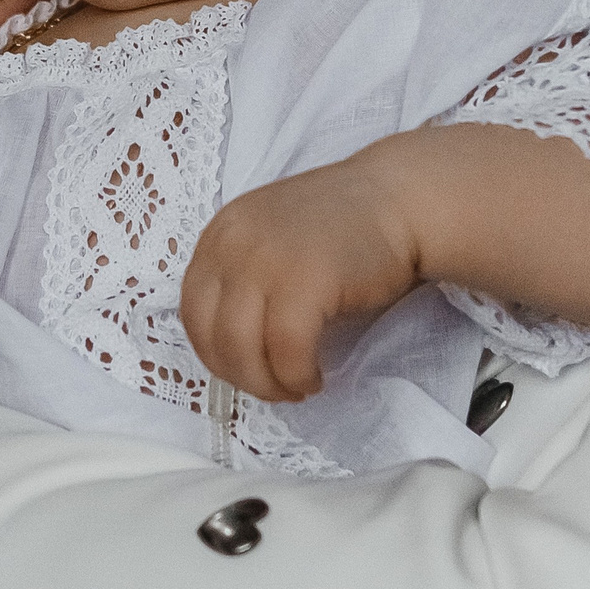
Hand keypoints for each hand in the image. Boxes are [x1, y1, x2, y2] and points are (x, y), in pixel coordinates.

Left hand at [181, 155, 428, 402]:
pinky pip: (287, 349)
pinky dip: (297, 375)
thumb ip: (241, 281)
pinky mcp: (306, 279)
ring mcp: (267, 258)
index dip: (215, 355)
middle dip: (242, 377)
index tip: (245, 371)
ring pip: (243, 348)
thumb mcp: (269, 240)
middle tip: (275, 388)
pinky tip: (314, 377)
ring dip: (268, 383)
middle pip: (212, 336)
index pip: (191, 312)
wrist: (397, 199)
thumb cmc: (340, 229)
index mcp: (220, 234)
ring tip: (296, 386)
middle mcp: (234, 242)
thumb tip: (230, 350)